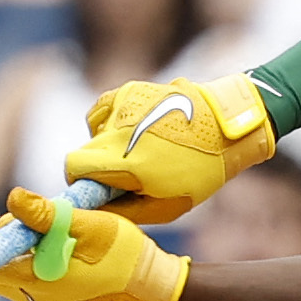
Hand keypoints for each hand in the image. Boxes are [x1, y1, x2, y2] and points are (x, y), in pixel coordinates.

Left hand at [0, 191, 190, 300]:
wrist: (159, 294)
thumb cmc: (130, 260)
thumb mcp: (92, 228)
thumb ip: (49, 215)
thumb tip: (11, 199)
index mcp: (36, 280)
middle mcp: (32, 296)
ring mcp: (43, 300)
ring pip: (5, 268)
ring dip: (5, 241)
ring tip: (29, 219)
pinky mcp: (55, 299)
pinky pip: (23, 274)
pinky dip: (21, 253)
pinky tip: (41, 239)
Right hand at [64, 73, 276, 223]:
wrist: (226, 127)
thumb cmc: (200, 171)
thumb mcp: (167, 206)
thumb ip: (125, 209)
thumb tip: (93, 210)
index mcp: (129, 163)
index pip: (74, 169)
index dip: (78, 183)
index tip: (90, 191)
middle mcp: (121, 132)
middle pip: (83, 153)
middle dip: (96, 168)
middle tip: (123, 176)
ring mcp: (123, 107)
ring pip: (93, 132)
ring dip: (106, 145)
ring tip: (137, 151)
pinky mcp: (128, 90)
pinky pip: (103, 112)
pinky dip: (110, 124)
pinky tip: (132, 131)